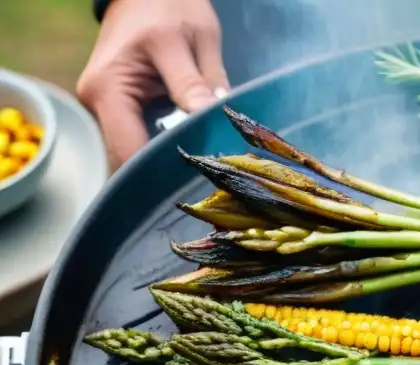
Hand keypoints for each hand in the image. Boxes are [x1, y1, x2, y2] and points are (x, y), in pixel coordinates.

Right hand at [77, 0, 227, 168]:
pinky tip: (189, 149)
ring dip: (166, 160)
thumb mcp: (191, 39)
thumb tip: (210, 123)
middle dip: (165, 171)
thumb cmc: (167, 5)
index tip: (195, 181)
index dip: (160, 173)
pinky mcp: (119, 107)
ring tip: (201, 166)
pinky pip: (141, 137)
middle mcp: (98, 103)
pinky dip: (165, 146)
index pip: (128, 153)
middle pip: (130, 159)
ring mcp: (106, 107)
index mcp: (108, 89)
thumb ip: (197, 83)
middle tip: (206, 180)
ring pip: (137, 151)